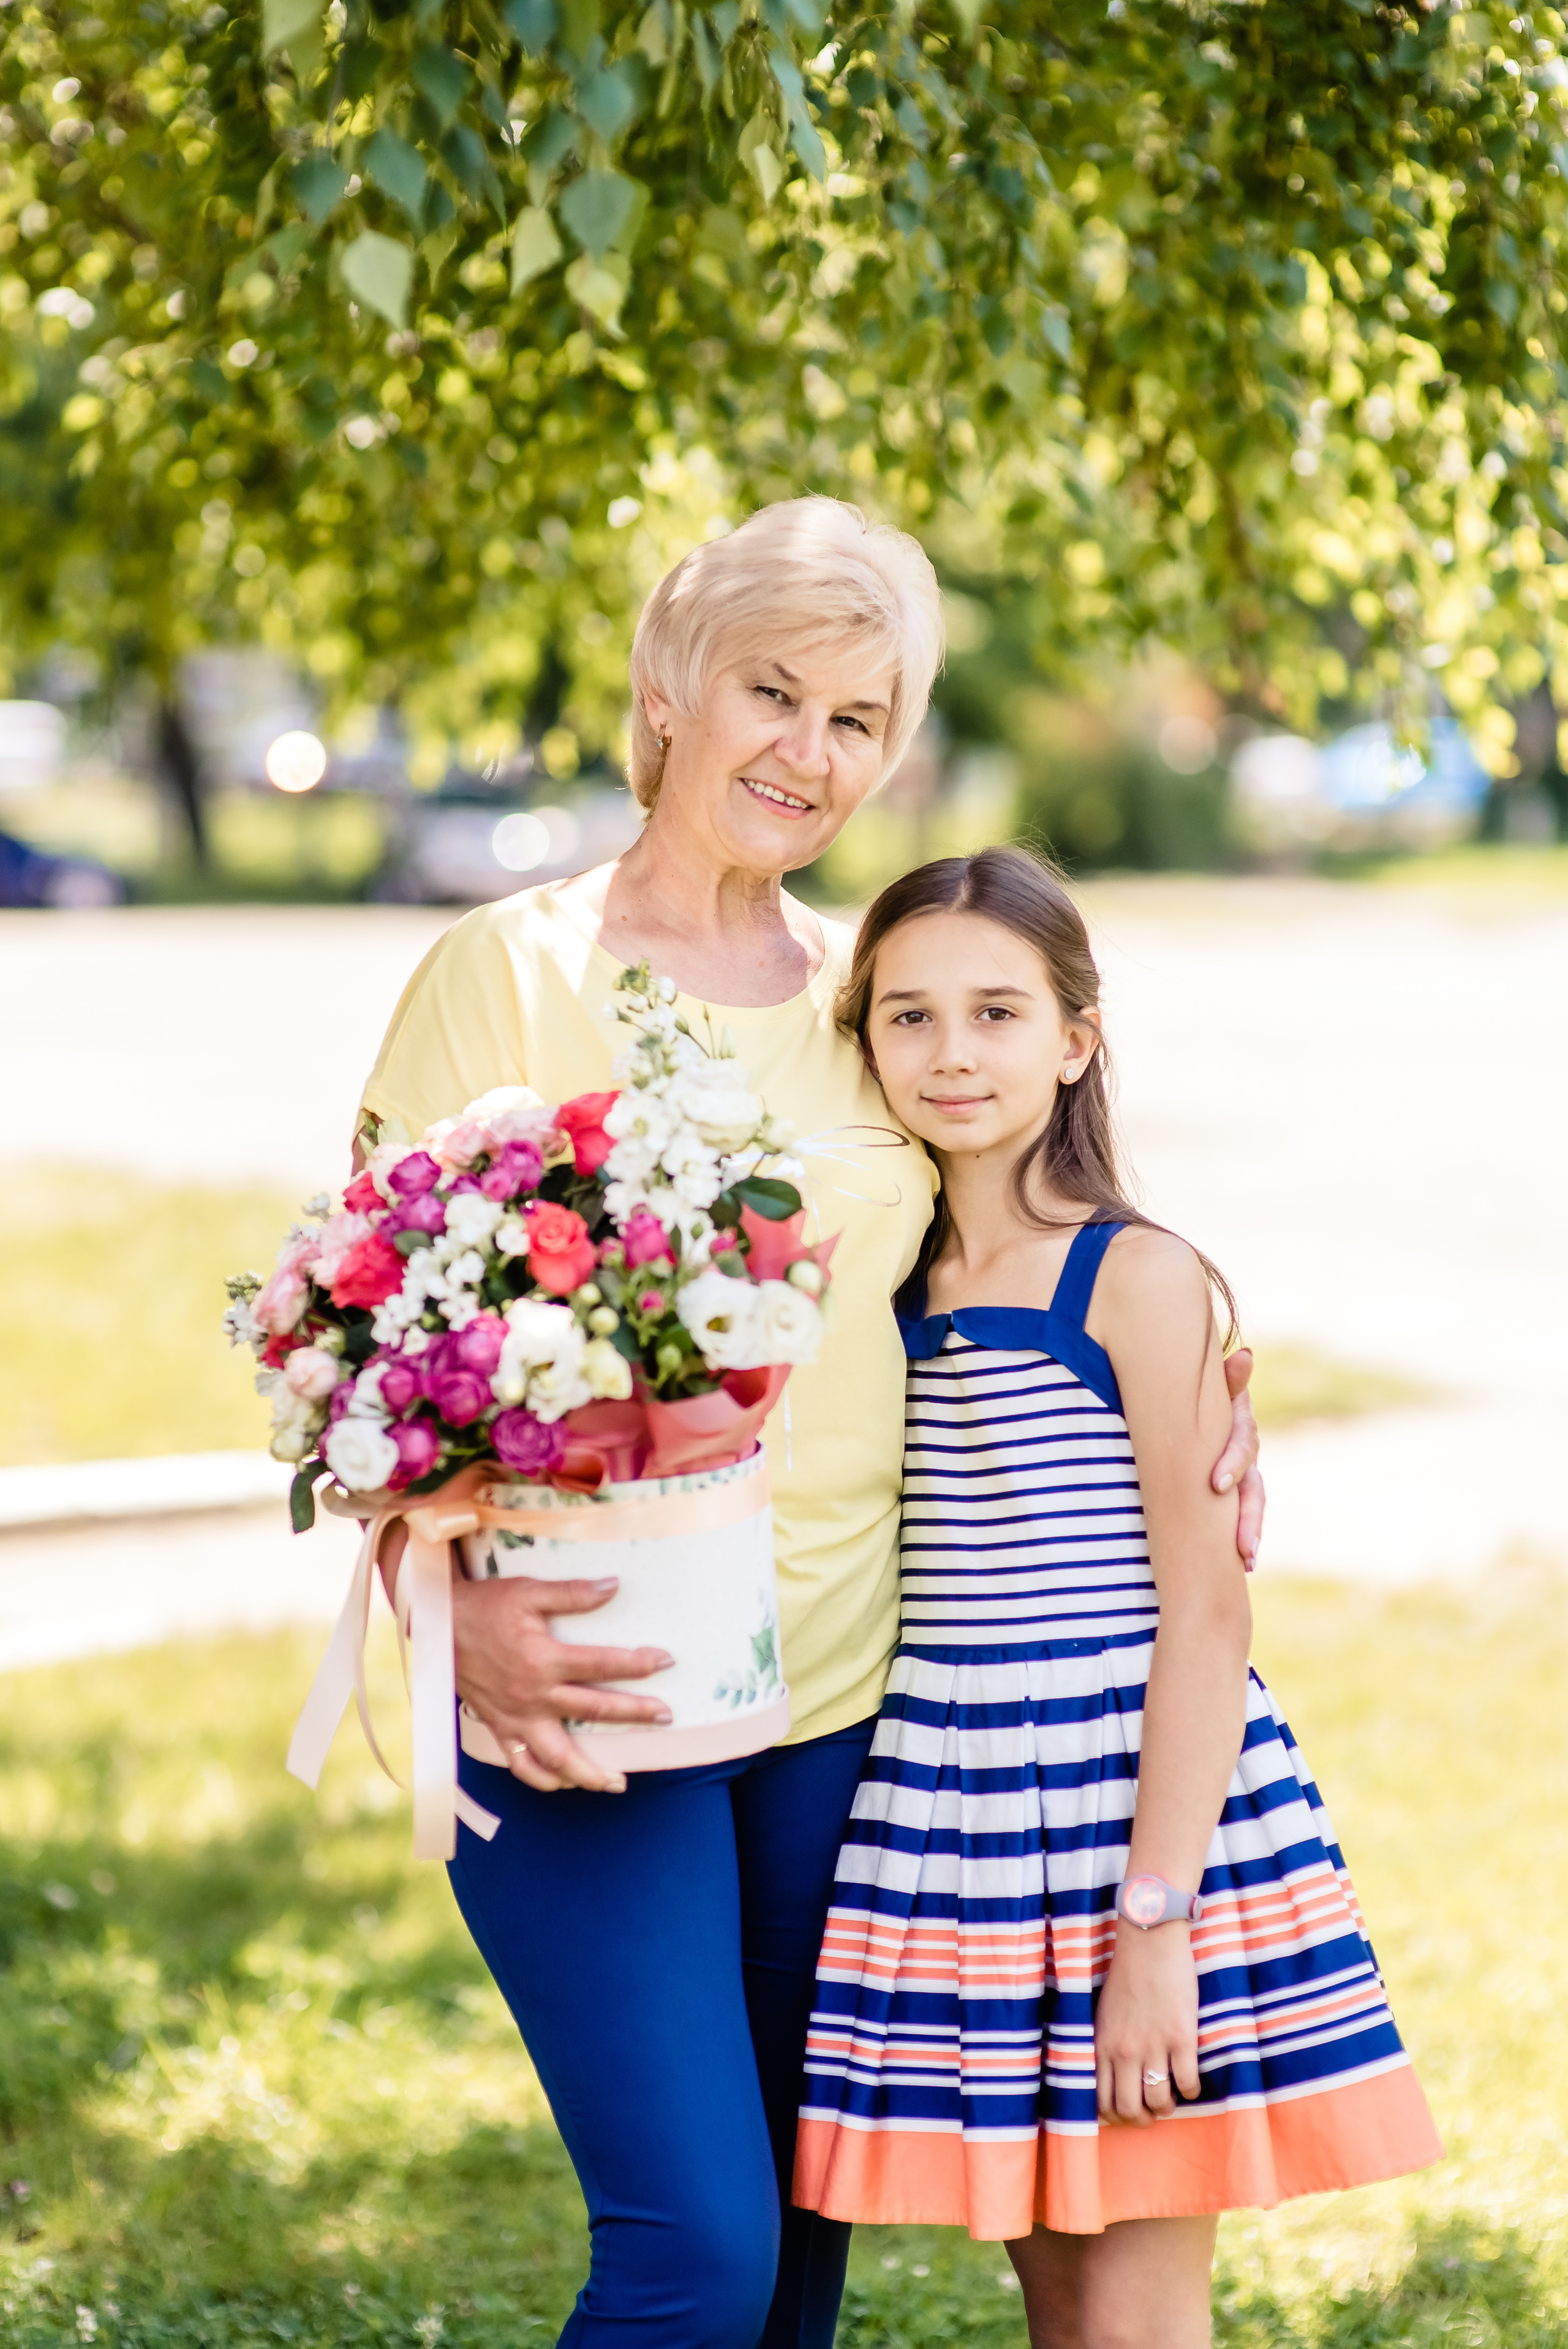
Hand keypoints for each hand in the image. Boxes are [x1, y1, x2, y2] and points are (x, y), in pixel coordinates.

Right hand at [450, 1571, 674, 1795]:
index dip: (638, 1664)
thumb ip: (572, 1593)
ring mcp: (516, 1717)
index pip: (603, 1665)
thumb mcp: (528, 1591)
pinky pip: (521, 1765)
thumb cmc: (485, 1605)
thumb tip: (614, 1586)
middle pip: (594, 1712)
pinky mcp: (499, 1728)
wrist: (438, 1624)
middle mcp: (534, 1695)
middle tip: (666, 1716)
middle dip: (635, 1715)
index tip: (665, 1661)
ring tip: (617, 1782)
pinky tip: (563, 1783)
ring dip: (590, 1772)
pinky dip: (543, 1779)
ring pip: (558, 1756)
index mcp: (544, 1660)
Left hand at [1094, 1922, 1200, 2126]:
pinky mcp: (1181, 2037)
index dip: (1116, 2118)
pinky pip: (1188, 2082)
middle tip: (1152, 2111)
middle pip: (1130, 2110)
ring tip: (1171, 2096)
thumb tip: (1113, 2077)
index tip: (1128, 2114)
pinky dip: (1191, 2091)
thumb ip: (1107, 2046)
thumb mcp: (1104, 2014)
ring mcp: (1154, 2046)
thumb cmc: (1127, 1975)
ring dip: (1167, 2107)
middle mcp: (1125, 2052)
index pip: (1102, 2102)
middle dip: (1143, 2120)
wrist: (1149, 1941)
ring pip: (1159, 2102)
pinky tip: (1190, 2081)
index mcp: (1103, 2046)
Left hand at [1213, 1347, 1263, 1569]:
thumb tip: (1245, 1355)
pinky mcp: (1227, 1490)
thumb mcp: (1210, 1384)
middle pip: (1254, 1488)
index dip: (1232, 1464)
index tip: (1216, 1485)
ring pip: (1251, 1504)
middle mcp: (1245, 1453)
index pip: (1242, 1446)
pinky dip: (1242, 1535)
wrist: (1192, 1398)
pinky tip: (1241, 1564)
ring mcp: (1240, 1474)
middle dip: (1249, 1518)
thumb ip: (1227, 1376)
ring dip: (1251, 1532)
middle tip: (1244, 1548)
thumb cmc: (1197, 1392)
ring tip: (1247, 1560)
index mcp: (1238, 1426)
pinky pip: (1238, 1513)